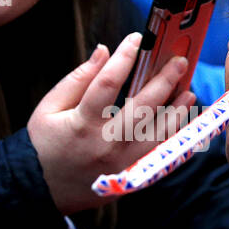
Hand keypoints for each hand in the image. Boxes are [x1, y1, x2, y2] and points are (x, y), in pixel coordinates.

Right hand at [26, 30, 196, 214]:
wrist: (40, 189)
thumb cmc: (43, 144)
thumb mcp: (50, 107)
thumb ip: (78, 79)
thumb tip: (104, 51)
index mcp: (82, 123)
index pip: (108, 83)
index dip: (125, 57)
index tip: (137, 39)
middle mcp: (106, 144)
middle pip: (143, 108)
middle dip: (164, 81)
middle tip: (179, 62)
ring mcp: (122, 162)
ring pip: (158, 134)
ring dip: (177, 111)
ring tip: (188, 92)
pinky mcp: (130, 174)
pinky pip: (159, 155)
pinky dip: (175, 137)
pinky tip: (183, 122)